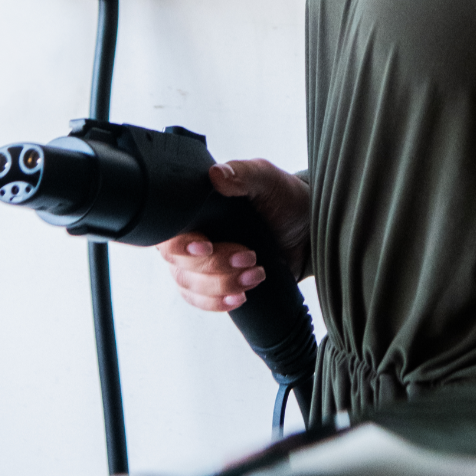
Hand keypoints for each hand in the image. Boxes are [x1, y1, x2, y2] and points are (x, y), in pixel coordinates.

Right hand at [158, 159, 310, 312]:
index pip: (168, 230)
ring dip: (221, 285)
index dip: (180, 243)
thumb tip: (216, 174)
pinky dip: (217, 302)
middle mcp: (192, 234)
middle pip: (177, 262)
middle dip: (214, 265)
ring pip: (188, 284)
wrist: (307, 232)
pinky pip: (199, 301)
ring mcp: (201, 262)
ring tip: (256, 275)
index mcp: (196, 207)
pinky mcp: (214, 283)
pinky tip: (239, 297)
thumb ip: (243, 173)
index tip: (207, 246)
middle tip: (249, 257)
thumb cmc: (283, 199)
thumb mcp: (266, 179)